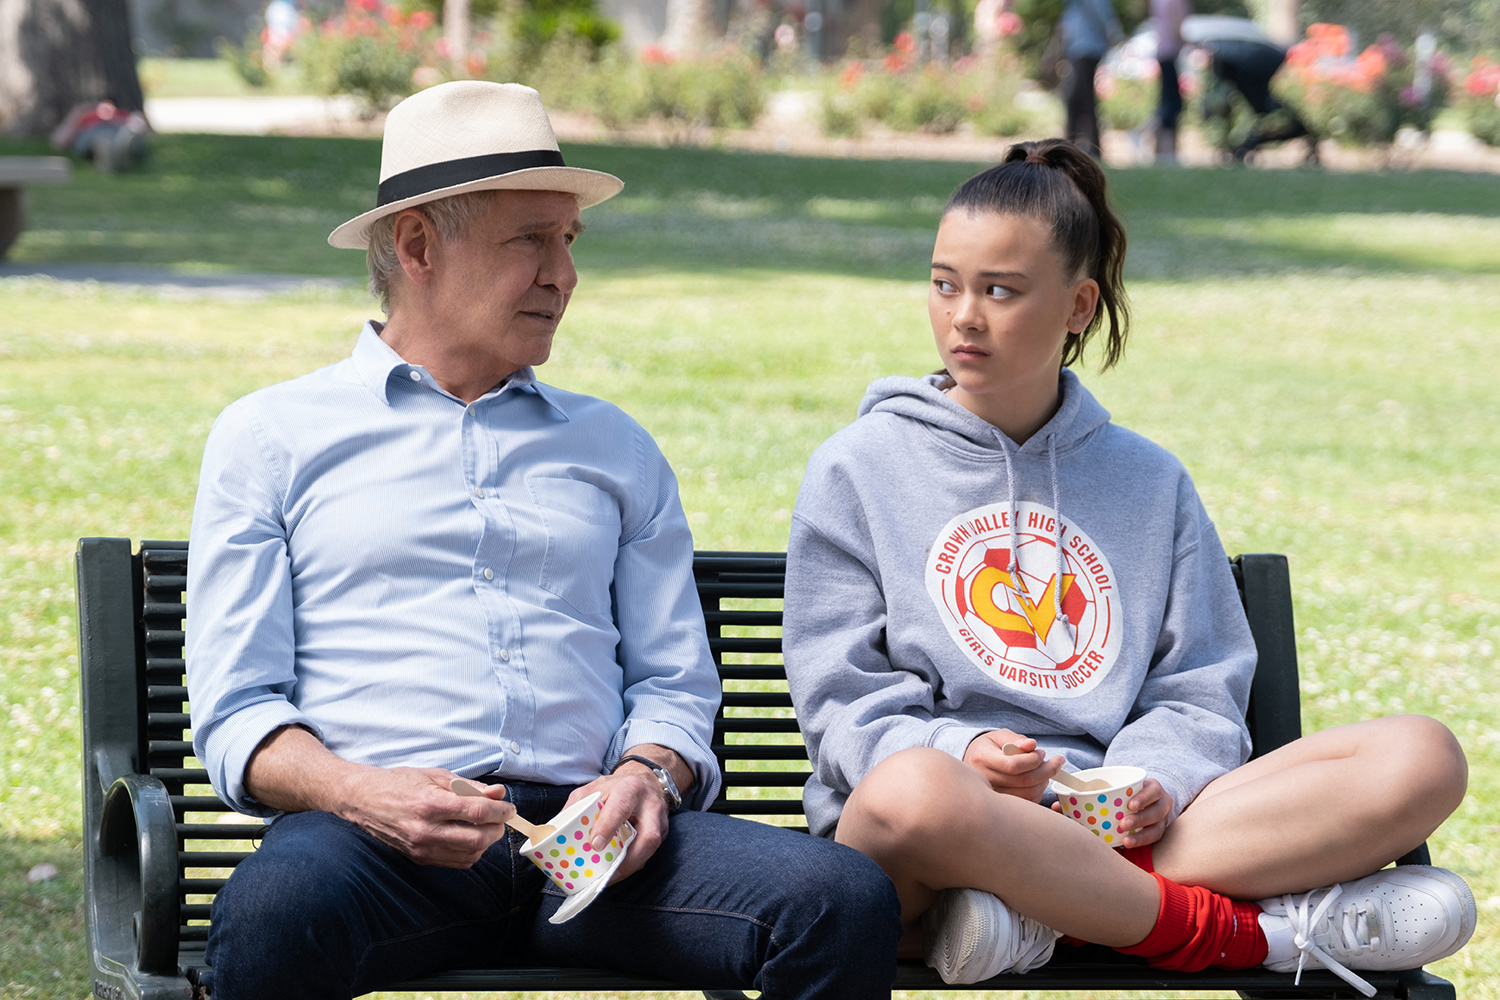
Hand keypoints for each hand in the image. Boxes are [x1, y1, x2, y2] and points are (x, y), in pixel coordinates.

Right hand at [338, 767, 515, 867]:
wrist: (361, 800)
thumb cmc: (399, 782)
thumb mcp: (436, 775)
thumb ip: (470, 787)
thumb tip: (498, 793)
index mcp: (429, 804)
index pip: (476, 813)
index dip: (500, 811)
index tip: (510, 808)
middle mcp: (425, 830)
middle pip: (477, 839)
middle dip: (497, 829)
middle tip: (500, 818)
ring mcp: (421, 848)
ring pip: (470, 854)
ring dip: (486, 842)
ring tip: (485, 826)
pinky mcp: (418, 858)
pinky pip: (456, 862)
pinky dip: (470, 852)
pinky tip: (469, 837)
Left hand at [565, 769, 667, 882]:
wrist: (645, 781)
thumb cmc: (615, 788)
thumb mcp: (594, 789)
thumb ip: (577, 807)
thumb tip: (556, 833)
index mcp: (629, 789)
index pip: (621, 808)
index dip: (608, 827)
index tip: (595, 845)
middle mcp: (650, 805)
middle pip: (648, 837)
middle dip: (628, 860)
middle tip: (607, 873)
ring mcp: (660, 821)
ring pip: (651, 850)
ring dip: (630, 867)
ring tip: (610, 878)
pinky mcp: (663, 833)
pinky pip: (650, 854)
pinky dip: (633, 865)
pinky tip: (618, 871)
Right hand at [963, 731, 1064, 801]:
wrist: (973, 764)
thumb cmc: (989, 748)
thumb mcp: (999, 736)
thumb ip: (1016, 739)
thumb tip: (1032, 745)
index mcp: (982, 758)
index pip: (1012, 765)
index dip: (1033, 760)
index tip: (1041, 753)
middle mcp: (984, 779)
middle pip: (1024, 781)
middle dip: (1046, 770)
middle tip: (1054, 761)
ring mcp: (993, 795)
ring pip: (1028, 794)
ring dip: (1044, 781)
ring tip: (1044, 769)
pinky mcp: (1001, 806)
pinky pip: (1027, 802)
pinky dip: (1039, 792)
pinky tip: (1038, 781)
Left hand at [1052, 777, 1172, 847]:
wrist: (1151, 800)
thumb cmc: (1124, 793)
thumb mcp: (1116, 787)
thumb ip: (1092, 793)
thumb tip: (1056, 807)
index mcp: (1150, 788)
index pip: (1153, 790)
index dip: (1144, 797)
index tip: (1130, 804)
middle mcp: (1160, 804)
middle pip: (1156, 812)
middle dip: (1139, 818)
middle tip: (1122, 824)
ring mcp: (1162, 821)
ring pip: (1156, 829)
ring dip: (1140, 836)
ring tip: (1125, 841)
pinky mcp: (1158, 832)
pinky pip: (1153, 840)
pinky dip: (1141, 843)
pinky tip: (1127, 846)